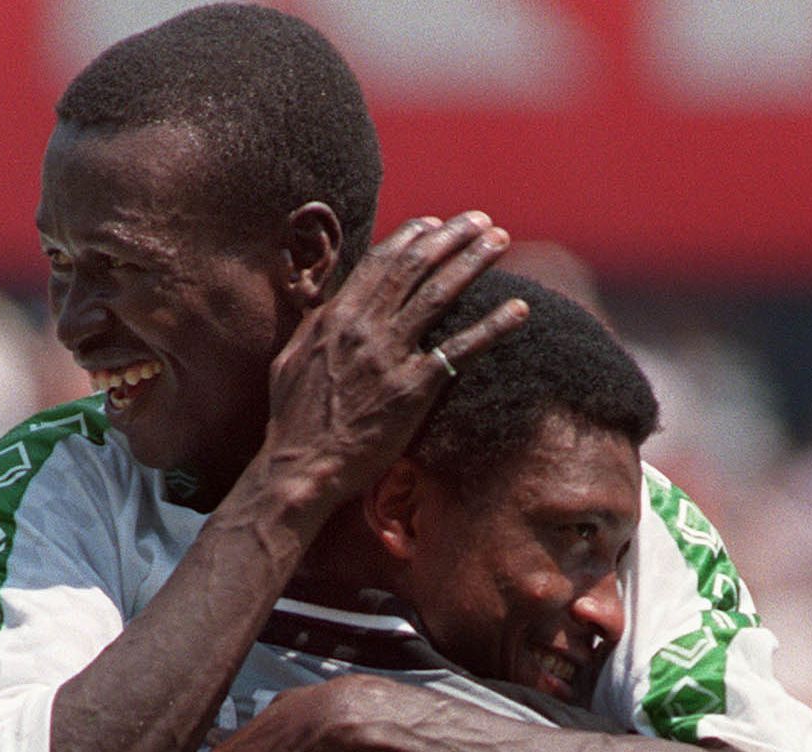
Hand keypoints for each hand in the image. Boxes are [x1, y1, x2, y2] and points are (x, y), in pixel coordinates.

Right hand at [251, 212, 530, 512]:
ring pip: (439, 294)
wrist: (300, 469)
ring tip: (501, 241)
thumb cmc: (294, 423)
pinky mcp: (413, 389)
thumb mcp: (292, 359)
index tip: (437, 224)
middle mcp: (363, 327)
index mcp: (335, 317)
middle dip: (452, 236)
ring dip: (474, 261)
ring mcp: (390, 356)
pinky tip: (519, 310)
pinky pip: (461, 349)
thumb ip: (315, 327)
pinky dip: (493, 326)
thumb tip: (327, 306)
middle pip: (415, 266)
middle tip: (481, 221)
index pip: (380, 261)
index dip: (413, 237)